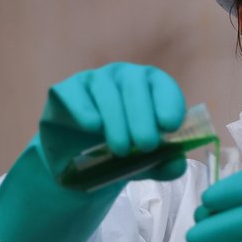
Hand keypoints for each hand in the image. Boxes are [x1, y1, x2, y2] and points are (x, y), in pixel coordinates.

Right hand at [38, 63, 186, 183]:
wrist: (77, 162)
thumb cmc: (120, 151)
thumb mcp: (144, 162)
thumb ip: (163, 163)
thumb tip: (177, 166)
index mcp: (150, 86)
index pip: (163, 85)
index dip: (168, 103)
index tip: (170, 126)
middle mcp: (123, 76)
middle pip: (135, 85)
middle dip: (143, 117)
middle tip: (146, 145)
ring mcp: (93, 80)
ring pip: (106, 90)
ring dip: (116, 120)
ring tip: (121, 150)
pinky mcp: (65, 91)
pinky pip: (74, 94)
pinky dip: (84, 109)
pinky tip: (93, 126)